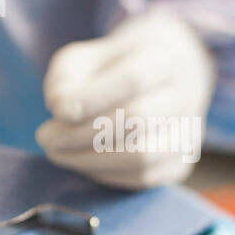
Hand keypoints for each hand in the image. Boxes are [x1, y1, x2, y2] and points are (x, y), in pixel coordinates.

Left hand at [36, 11, 215, 189]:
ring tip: (56, 151)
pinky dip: (104, 174)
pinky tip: (81, 161)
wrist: (156, 79)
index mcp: (165, 56)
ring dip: (88, 159)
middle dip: (81, 134)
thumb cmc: (109, 68)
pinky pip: (142, 178)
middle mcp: (187, 94)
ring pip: (142, 155)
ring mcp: (189, 131)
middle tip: (45, 137)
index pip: (134, 78)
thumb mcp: (82, 59)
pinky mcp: (181, 163)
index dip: (92, 98)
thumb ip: (66, 78)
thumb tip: (62, 111)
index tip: (57, 111)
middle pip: (138, 119)